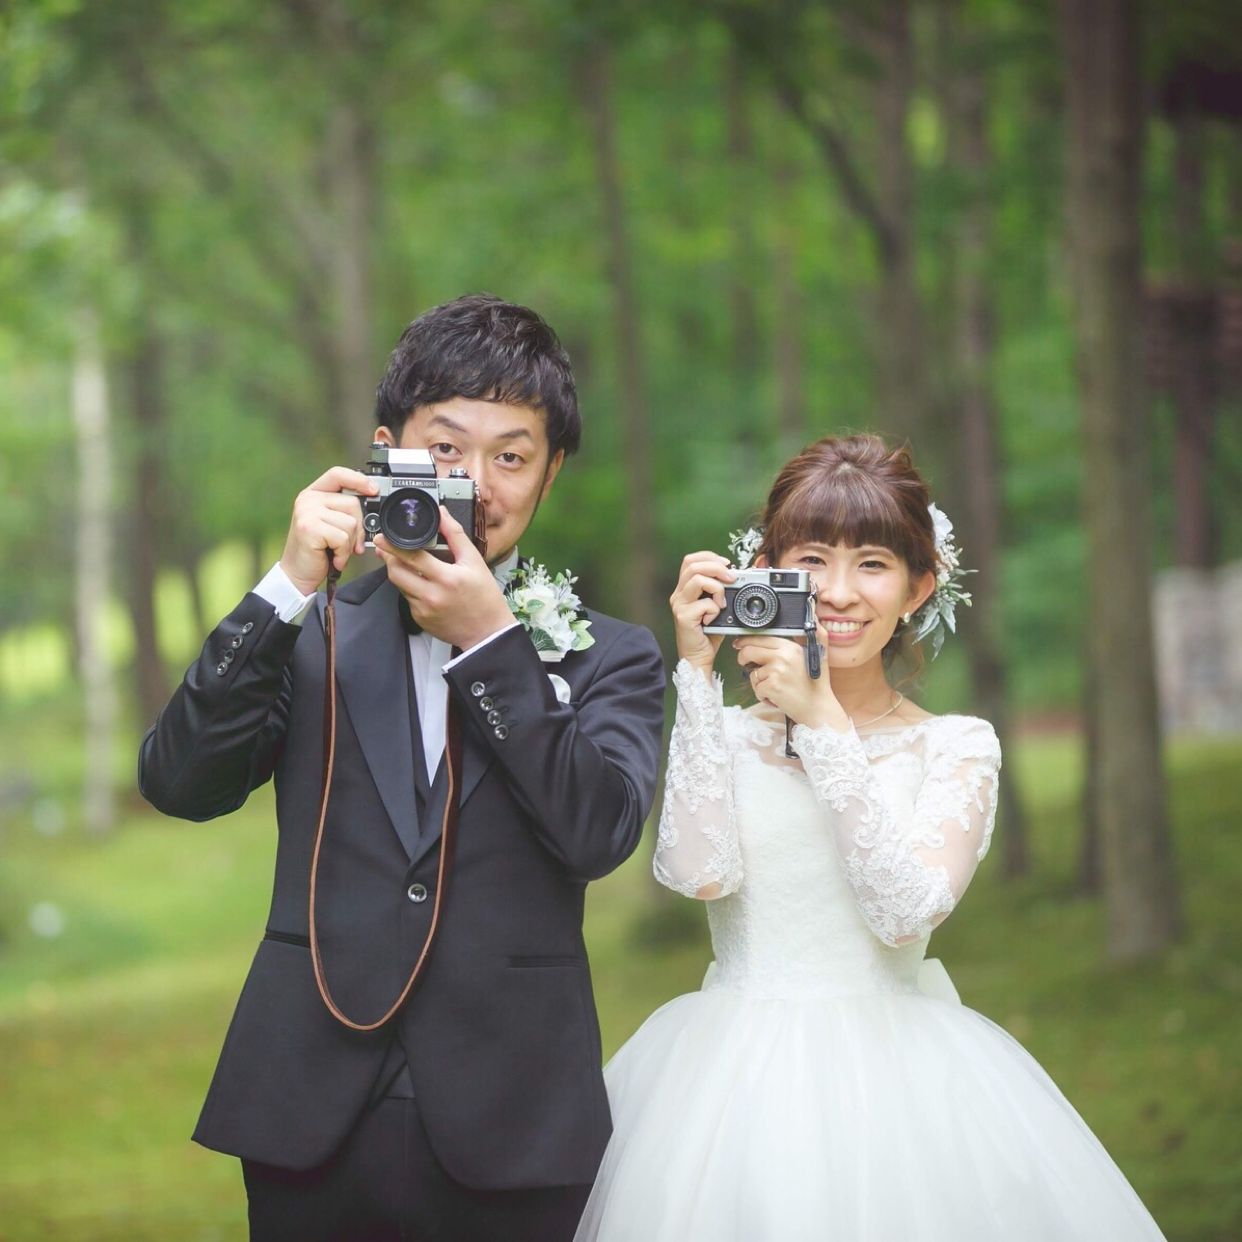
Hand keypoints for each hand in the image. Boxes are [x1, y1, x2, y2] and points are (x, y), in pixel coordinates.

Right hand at [279, 467, 378, 595]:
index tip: (373, 489)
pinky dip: (343, 553)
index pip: (337, 474)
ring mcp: (307, 512)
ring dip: (349, 544)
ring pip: (350, 523)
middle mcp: (308, 499)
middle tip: (351, 544)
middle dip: (359, 528)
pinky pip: (343, 538)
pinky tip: (333, 558)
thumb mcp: (331, 524)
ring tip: (336, 551)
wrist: (297, 573)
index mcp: (313, 494)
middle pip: (352, 503)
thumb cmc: (317, 550)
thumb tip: (372, 504)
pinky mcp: (309, 528)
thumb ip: (345, 511)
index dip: (358, 479)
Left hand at [376, 506, 514, 649]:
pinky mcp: (420, 619)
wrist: (488, 632)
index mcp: (446, 578)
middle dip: (389, 558)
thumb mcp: (475, 562)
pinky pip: (407, 599)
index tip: (383, 537)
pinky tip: (422, 585)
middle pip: (396, 572)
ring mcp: (423, 609)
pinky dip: (410, 589)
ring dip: (399, 572)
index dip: (393, 545)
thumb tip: (442, 515)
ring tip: (407, 564)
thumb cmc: (485, 598)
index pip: (411, 557)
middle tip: (389, 549)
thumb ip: (456, 536)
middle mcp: (432, 595)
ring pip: (399, 585)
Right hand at [670, 551, 735, 672]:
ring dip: (717, 587)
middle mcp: (678, 594)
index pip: (691, 560)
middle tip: (731, 578)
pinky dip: (715, 609)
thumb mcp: (716, 606)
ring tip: (722, 602)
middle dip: (716, 567)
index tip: (727, 564)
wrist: (699, 657)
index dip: (710, 557)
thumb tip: (736, 575)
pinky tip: (714, 618)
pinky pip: (704, 603)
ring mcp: (679, 605)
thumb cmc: (708, 633)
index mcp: (684, 589)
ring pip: (697, 579)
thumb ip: (720, 590)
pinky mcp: (683, 617)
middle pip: (693, 565)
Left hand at [734, 628, 848, 729]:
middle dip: (742, 657)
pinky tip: (775, 697)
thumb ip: (818, 636)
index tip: (739, 644)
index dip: (746, 641)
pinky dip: (763, 695)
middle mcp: (783, 656)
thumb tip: (815, 620)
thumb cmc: (817, 686)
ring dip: (759, 683)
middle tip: (744, 663)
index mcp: (791, 647)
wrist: (819, 709)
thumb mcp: (820, 656)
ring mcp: (777, 671)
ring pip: (752, 673)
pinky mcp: (772, 686)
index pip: (762, 638)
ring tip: (775, 687)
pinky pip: (756, 688)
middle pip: (749, 650)